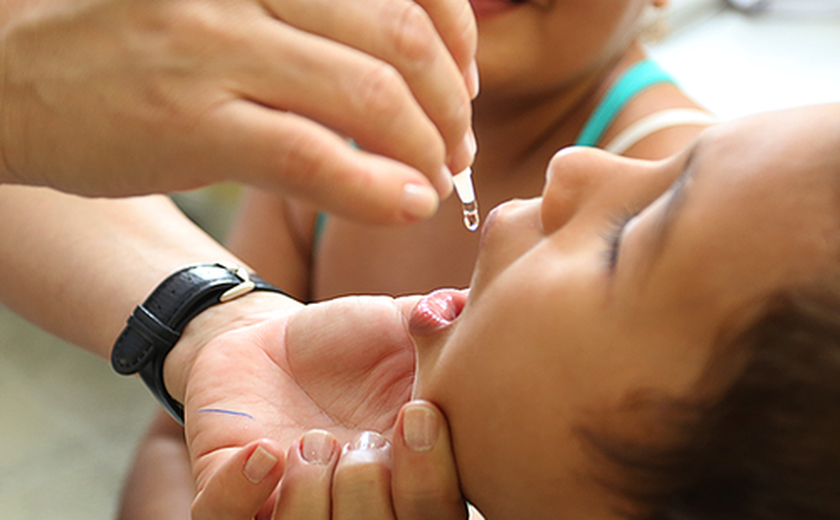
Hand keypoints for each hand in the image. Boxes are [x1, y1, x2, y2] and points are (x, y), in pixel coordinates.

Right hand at [0, 0, 476, 222]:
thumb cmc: (134, 45)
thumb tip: (403, 76)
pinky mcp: (190, 119)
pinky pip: (311, 153)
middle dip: (450, 105)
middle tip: (456, 146)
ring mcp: (216, 45)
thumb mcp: (229, 11)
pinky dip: (375, 187)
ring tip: (435, 179)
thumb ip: (311, 29)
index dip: (457, 36)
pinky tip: (405, 203)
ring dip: (426, 148)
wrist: (15, 79)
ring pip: (370, 94)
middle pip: (402, 40)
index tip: (462, 84)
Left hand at [165, 292, 463, 515]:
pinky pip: (227, 518)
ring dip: (310, 499)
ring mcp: (289, 501)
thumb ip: (446, 327)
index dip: (430, 482)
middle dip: (369, 498)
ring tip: (309, 443)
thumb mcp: (402, 325)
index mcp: (405, 471)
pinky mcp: (228, 488)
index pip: (436, 512)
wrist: (274, 336)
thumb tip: (476, 308)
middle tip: (358, 441)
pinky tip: (264, 451)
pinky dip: (243, 493)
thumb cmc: (349, 339)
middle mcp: (353, 500)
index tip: (415, 415)